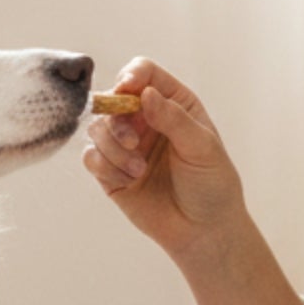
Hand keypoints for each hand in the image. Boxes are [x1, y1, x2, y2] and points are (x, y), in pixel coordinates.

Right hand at [82, 57, 248, 262]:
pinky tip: (128, 181)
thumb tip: (145, 93)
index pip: (144, 73)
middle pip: (113, 99)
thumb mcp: (202, 147)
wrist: (204, 231)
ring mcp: (126, 145)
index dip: (131, 76)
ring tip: (139, 171)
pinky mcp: (111, 172)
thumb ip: (174, 118)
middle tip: (132, 143)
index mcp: (173, 103)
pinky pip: (91, 157)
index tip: (127, 88)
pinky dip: (104, 166)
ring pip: (98, 128)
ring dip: (113, 148)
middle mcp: (146, 119)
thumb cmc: (212, 184)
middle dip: (117, 119)